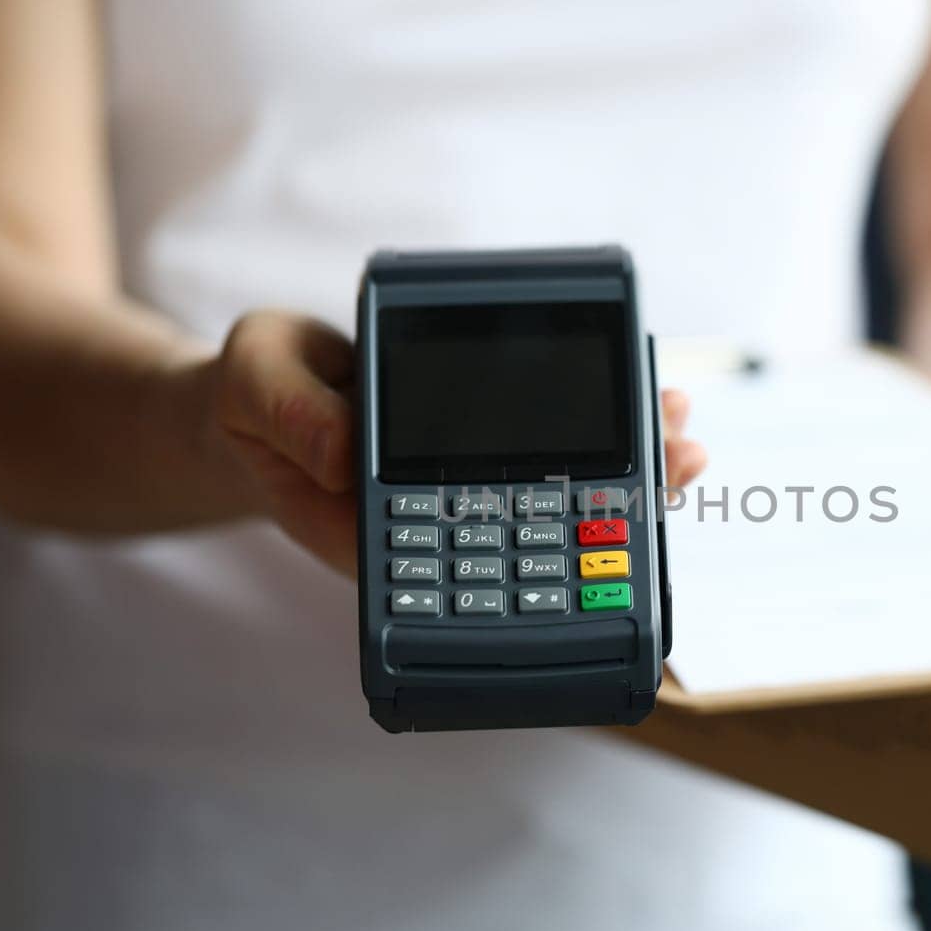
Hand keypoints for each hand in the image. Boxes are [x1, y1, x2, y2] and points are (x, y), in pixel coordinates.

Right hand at [203, 311, 707, 577]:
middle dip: (616, 493)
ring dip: (618, 457)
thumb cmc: (252, 401)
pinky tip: (636, 398)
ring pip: (552, 486)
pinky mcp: (468, 452)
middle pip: (541, 520)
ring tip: (678, 420)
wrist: (248, 407)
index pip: (485, 545)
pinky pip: (538, 447)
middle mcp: (438, 513)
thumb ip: (292, 416)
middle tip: (682, 456)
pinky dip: (590, 426)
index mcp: (388, 524)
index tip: (620, 504)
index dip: (559, 531)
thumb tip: (347, 454)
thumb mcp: (255, 385)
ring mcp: (458, 484)